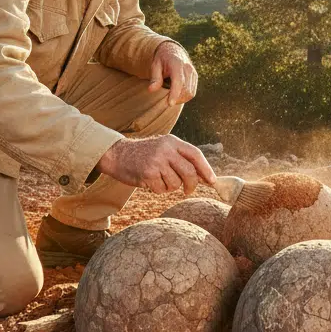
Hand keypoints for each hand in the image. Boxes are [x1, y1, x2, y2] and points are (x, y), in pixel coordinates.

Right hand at [95, 135, 216, 194]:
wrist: (118, 155)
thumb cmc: (145, 155)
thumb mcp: (164, 150)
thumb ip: (182, 159)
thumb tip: (205, 177)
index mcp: (172, 141)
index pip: (196, 155)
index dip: (206, 169)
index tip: (212, 181)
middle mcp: (166, 149)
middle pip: (189, 172)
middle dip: (192, 184)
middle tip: (188, 190)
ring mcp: (156, 161)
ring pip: (176, 183)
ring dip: (170, 187)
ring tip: (160, 179)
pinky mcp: (148, 173)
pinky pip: (162, 189)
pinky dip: (159, 189)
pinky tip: (150, 181)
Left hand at [150, 41, 197, 106]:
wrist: (173, 51)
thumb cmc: (162, 60)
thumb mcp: (155, 65)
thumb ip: (155, 78)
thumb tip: (151, 90)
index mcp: (177, 63)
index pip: (179, 81)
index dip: (175, 93)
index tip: (170, 104)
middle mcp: (187, 67)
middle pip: (185, 89)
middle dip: (176, 98)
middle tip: (166, 101)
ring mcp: (193, 72)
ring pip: (190, 92)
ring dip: (181, 99)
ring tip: (171, 97)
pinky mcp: (195, 77)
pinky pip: (192, 92)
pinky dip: (185, 97)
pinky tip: (177, 95)